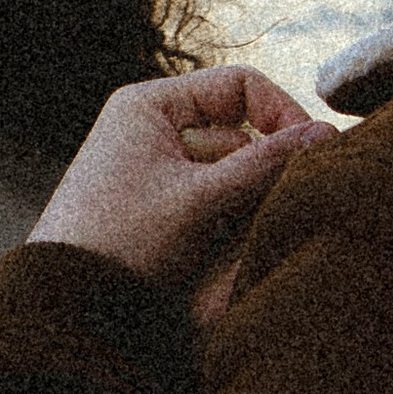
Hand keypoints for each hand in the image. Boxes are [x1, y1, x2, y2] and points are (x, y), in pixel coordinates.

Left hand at [33, 66, 332, 290]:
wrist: (66, 308)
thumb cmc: (121, 243)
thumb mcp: (200, 200)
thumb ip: (265, 163)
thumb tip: (327, 133)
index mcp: (152, 105)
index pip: (240, 85)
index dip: (281, 113)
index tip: (313, 153)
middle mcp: (154, 129)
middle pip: (240, 135)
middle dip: (258, 176)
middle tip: (270, 212)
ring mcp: (158, 170)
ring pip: (233, 176)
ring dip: (243, 208)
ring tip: (227, 245)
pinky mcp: (163, 208)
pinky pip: (215, 205)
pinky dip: (225, 228)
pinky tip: (214, 259)